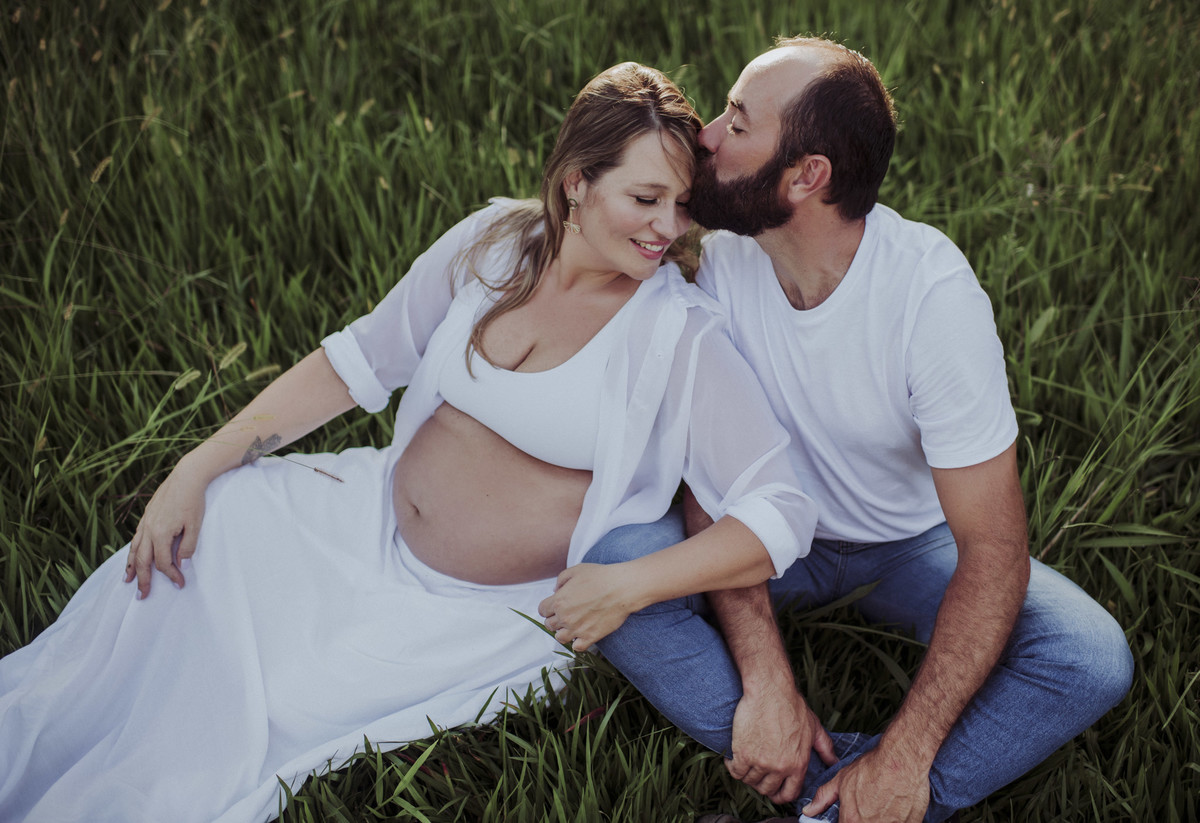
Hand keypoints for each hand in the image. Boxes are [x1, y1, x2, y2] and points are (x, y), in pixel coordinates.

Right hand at [125, 460, 208, 598]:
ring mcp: (145, 522)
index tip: (180, 584)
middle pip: (142, 560)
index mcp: (161, 534)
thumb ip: (187, 547)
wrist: (186, 476)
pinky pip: (136, 538)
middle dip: (142, 579)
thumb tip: (181, 565)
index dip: (171, 575)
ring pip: (134, 549)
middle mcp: (149, 530)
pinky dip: (132, 550)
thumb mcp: (195, 526)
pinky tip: (133, 556)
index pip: (163, 562)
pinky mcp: (146, 516)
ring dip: (131, 566)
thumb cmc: (193, 501)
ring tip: (127, 580)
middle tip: (142, 596)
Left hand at [537, 563, 638, 651]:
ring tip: (573, 626)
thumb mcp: (576, 570)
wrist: (621, 588)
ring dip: (564, 632)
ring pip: (560, 638)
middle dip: (555, 619)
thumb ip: (561, 580)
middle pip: (549, 624)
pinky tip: (583, 635)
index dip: (548, 608)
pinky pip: (577, 647)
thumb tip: (555, 590)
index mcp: (558, 601)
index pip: (542, 610)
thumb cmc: (600, 577)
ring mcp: (577, 629)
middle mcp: (564, 617)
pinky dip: (578, 642)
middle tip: (567, 614)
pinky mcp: (590, 637)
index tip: (555, 607)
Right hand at [727, 685, 835, 803]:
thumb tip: (834, 761)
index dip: (780, 795)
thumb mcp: (813, 727)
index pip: (788, 794)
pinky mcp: (743, 754)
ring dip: (747, 775)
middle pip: (767, 790)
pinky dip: (733, 767)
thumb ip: (825, 747)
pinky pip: (735, 771)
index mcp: (798, 764)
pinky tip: (734, 758)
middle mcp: (780, 767)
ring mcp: (761, 762)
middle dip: (762, 784)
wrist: (770, 691)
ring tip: (746, 763)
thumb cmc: (792, 705)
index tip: (773, 789)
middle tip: (758, 773)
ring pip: (750, 781)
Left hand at [803, 745, 929, 822]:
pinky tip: (896, 807)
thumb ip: (824, 798)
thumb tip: (809, 810)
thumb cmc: (872, 768)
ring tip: (882, 806)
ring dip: (881, 819)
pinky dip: (897, 819)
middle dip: (864, 819)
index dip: (846, 821)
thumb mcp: (842, 780)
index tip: (851, 815)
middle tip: (870, 807)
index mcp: (852, 821)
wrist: (902, 760)